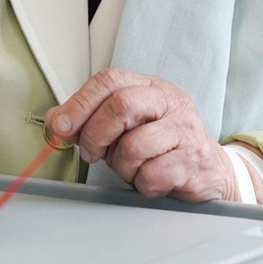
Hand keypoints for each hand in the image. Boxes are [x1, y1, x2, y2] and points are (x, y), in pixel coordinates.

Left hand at [46, 67, 237, 202]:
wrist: (208, 172)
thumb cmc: (159, 147)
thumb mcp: (122, 127)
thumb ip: (88, 120)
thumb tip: (55, 121)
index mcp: (148, 86)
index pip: (109, 80)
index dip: (80, 103)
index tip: (61, 126)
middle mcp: (169, 102)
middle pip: (121, 106)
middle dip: (96, 134)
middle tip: (92, 154)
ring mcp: (185, 130)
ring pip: (135, 144)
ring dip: (121, 165)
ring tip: (130, 168)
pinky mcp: (194, 161)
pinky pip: (153, 174)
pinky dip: (142, 183)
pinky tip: (151, 180)